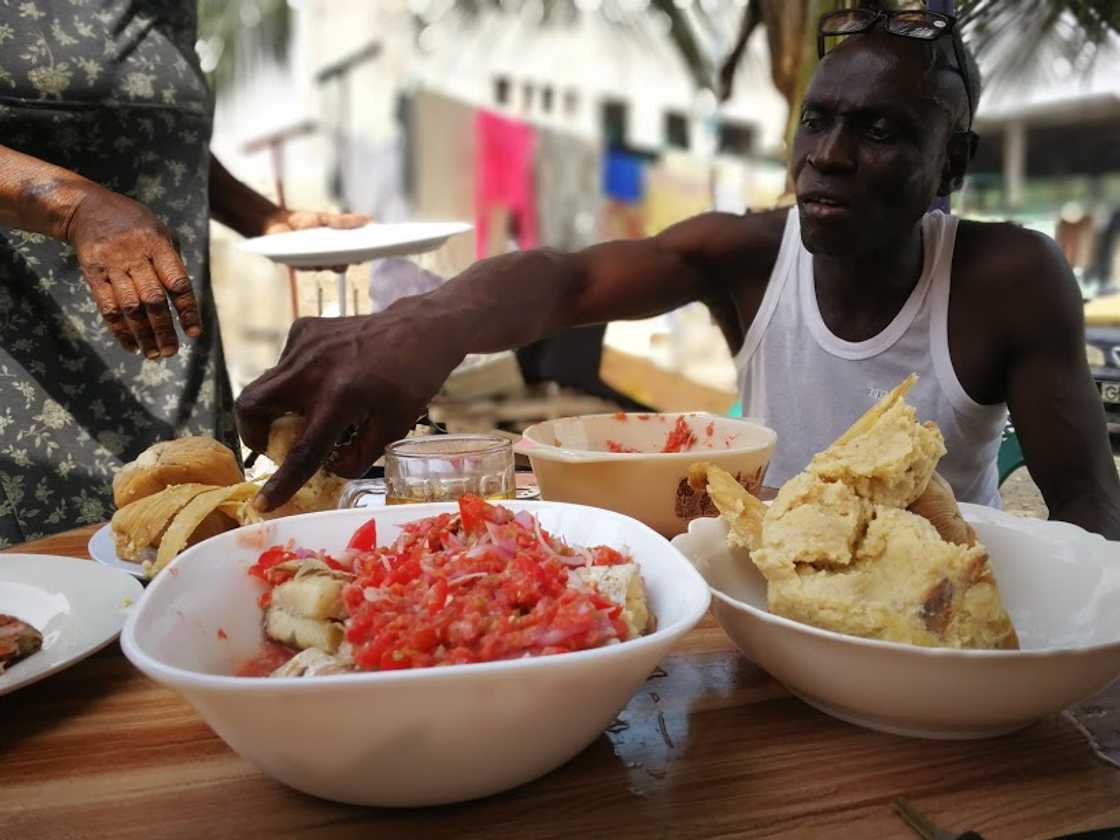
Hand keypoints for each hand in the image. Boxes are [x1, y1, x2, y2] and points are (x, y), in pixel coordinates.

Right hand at [66, 184, 199, 357]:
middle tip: (171, 352)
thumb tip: (186, 300)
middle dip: (164, 329)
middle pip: (153, 300)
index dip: (187, 310)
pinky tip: (131, 345)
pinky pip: (107, 306)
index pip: (177, 283)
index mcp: (158, 245)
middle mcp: (135, 256)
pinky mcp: (93, 273)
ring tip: (154, 355)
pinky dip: (120, 329)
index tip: (194, 332)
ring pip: (130, 307)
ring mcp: (112, 265)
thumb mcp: (161, 231)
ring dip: (143, 335)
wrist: (87, 208)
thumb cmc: (135, 224)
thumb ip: (174, 261)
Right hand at [235, 300, 462, 510]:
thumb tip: (329, 470)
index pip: (302, 452)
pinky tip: (325, 379)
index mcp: (339, 399)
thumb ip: (359, 457)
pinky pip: (285, 364)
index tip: (264, 504)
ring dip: (276, 406)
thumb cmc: (413, 381)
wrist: (420, 329)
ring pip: (265, 384)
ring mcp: (303, 345)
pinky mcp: (304, 329)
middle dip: (253, 432)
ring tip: (308, 411)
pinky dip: (295, 381)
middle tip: (273, 444)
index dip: (281, 483)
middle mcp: (312, 370)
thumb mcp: (394, 428)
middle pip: (251, 406)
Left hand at [261, 208, 370, 271]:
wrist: (276, 222)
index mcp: (335, 247)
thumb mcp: (325, 218)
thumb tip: (368, 219)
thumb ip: (345, 221)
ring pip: (329, 267)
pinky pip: (312, 267)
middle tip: (358, 255)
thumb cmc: (300, 221)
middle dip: (351, 259)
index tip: (374, 249)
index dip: (364, 253)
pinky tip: (320, 256)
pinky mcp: (300, 266)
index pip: (353, 254)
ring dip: (335, 262)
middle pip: (344, 264)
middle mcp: (326, 258)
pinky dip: (317, 262)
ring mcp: (314, 264)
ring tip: (340, 255)